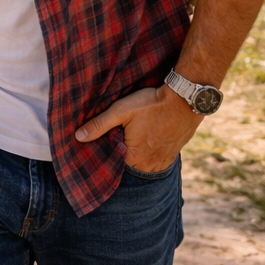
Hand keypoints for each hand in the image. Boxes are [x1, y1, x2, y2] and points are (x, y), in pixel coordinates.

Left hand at [75, 85, 201, 173]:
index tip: (103, 143)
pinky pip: (156, 160)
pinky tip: (146, 138)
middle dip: (121, 153)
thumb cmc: (152, 104)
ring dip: (136, 154)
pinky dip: (149, 152)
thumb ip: (99, 125)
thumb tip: (78, 137)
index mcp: (134, 157)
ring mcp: (164, 161)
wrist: (186, 100)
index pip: (113, 163)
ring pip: (143, 163)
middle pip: (128, 164)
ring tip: (133, 137)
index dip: (106, 152)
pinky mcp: (173, 155)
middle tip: (118, 137)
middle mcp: (149, 165)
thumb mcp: (121, 111)